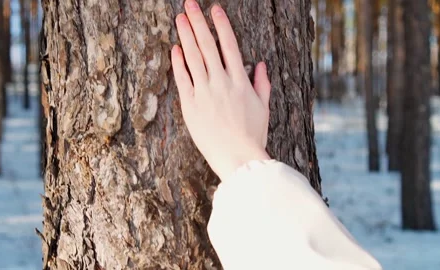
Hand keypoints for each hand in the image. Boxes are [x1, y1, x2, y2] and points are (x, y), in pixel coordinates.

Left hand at [171, 0, 271, 179]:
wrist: (237, 158)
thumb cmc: (252, 135)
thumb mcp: (263, 108)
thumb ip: (262, 84)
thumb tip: (260, 64)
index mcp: (240, 81)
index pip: (229, 45)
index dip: (221, 25)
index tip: (215, 10)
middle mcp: (222, 82)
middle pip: (208, 46)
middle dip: (198, 22)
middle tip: (190, 4)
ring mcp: (205, 93)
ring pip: (194, 58)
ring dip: (186, 36)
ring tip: (180, 18)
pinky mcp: (191, 105)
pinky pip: (183, 79)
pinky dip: (179, 63)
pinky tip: (176, 48)